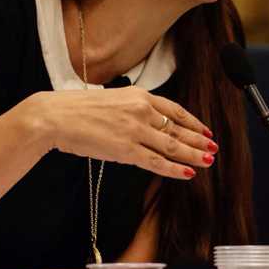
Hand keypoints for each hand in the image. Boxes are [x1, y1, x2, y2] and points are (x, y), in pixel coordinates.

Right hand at [14, 87, 216, 179]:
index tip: (204, 130)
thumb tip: (147, 122)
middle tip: (213, 148)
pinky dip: (173, 168)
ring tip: (207, 160)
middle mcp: (141, 111)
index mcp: (139, 95)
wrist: (55, 116)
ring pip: (171, 145)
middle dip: (197, 139)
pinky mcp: (125, 150)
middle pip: (177, 128)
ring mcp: (134, 131)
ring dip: (192, 154)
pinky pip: (155, 162)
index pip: (174, 109)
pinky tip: (187, 173)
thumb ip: (132, 109)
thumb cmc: (77, 109)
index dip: (192, 121)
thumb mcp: (111, 99)